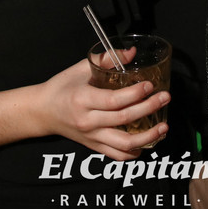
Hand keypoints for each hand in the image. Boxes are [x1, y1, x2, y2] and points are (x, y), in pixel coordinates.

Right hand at [38, 59, 169, 160]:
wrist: (42, 111)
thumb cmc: (61, 87)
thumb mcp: (79, 68)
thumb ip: (107, 59)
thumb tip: (131, 53)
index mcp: (82, 100)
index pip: (114, 101)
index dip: (134, 94)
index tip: (150, 85)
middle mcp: (88, 121)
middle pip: (124, 119)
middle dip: (149, 108)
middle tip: (165, 97)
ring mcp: (92, 137)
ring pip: (124, 144)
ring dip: (148, 136)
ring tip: (164, 126)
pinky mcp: (94, 146)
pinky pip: (117, 155)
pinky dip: (134, 152)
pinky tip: (147, 142)